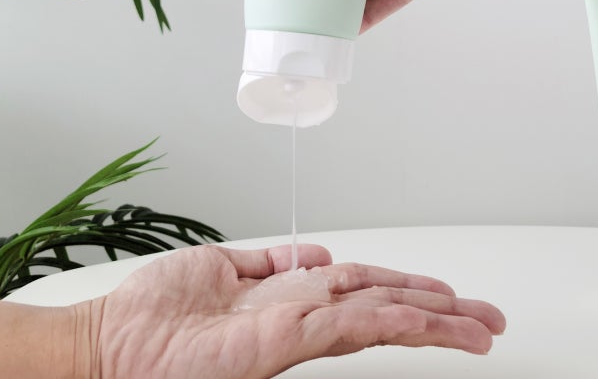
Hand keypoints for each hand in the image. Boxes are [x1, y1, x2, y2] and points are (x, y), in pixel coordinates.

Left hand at [81, 243, 505, 377]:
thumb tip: (309, 251)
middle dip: (438, 312)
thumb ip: (269, 261)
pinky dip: (386, 319)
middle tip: (487, 319)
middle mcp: (301, 316)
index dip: (408, 292)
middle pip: (383, 306)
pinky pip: (343, 325)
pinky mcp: (278, 340)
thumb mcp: (223, 269)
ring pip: (376, 317)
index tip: (445, 296)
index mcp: (289, 298)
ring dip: (429, 319)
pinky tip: (422, 318)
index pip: (364, 293)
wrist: (110, 345)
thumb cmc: (156, 312)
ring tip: (478, 325)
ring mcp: (294, 329)